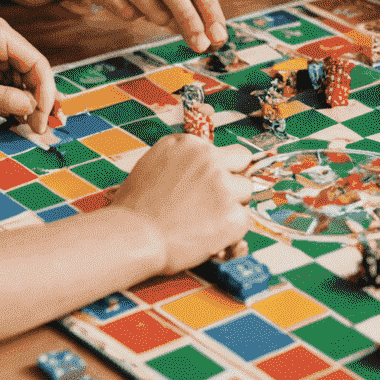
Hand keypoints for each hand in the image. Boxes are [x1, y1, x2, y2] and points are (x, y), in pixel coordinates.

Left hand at [0, 17, 61, 133]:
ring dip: (28, 103)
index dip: (46, 93)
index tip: (46, 119)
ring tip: (36, 127)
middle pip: (32, 71)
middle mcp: (0, 39)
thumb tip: (33, 110)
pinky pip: (6, 84)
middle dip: (40, 100)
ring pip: (21, 80)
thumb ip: (2, 99)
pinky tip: (19, 119)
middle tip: (46, 128)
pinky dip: (13, 102)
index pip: (37, 63)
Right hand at [110, 136, 253, 272]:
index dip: (217, 168)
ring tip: (207, 221)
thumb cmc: (135, 208)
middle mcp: (209, 158)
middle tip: (217, 199)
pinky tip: (210, 236)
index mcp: (189, 144)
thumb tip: (196, 167)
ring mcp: (223, 185)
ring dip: (233, 205)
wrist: (133, 236)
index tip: (206, 184)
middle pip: (242, 160)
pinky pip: (244, 220)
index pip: (221, 149)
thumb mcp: (153, 165)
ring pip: (246, 191)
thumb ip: (181, 161)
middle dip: (234, 177)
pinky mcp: (232, 214)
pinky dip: (231, 232)